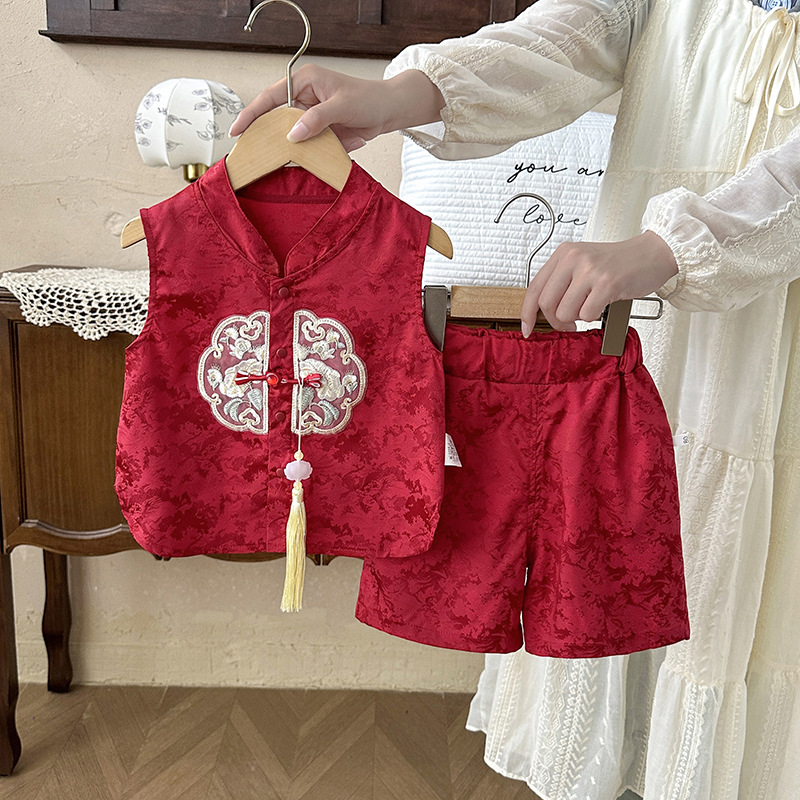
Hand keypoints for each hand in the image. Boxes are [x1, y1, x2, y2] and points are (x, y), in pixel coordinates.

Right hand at [228, 65, 444, 150]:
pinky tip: (291, 168)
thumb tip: (293, 134)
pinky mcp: (319, 133)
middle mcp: (303, 98)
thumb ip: (317, 119)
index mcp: (304, 82)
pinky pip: (304, 147)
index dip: (252, 114)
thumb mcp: (342, 106)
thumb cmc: (369, 99)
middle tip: (249, 154)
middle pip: (275, 119)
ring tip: (266, 164)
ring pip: (288, 136)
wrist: (389, 112)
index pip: (271, 98)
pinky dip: (299, 157)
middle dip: (263, 136)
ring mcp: (310, 117)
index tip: (237, 130)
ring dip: (282, 150)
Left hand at [520, 231, 678, 334]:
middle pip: (547, 304)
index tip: (528, 328)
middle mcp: (573, 258)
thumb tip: (542, 312)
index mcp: (564, 253)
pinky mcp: (607, 283)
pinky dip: (594, 317)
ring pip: (565, 312)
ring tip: (591, 307)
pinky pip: (587, 315)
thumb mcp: (583, 263)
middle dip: (557, 321)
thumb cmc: (618, 263)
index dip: (527, 312)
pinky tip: (603, 305)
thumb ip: (562, 282)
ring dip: (578, 319)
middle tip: (570, 323)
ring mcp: (590, 270)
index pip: (534, 287)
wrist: (653, 253)